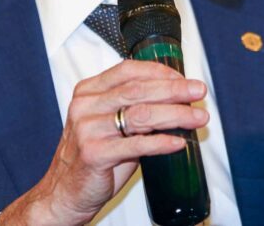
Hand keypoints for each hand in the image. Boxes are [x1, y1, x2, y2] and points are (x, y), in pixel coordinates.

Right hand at [0, 60, 208, 225]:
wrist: (64, 193)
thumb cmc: (93, 157)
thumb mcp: (109, 125)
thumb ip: (133, 109)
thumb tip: (177, 101)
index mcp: (88, 92)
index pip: (128, 70)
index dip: (159, 72)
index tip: (184, 79)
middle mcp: (85, 106)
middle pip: (138, 90)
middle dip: (174, 90)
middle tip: (199, 92)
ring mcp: (88, 129)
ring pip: (141, 115)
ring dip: (175, 114)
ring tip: (198, 118)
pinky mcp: (94, 154)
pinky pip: (136, 145)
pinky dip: (161, 143)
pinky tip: (179, 142)